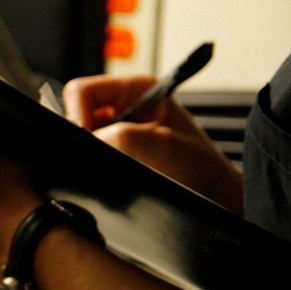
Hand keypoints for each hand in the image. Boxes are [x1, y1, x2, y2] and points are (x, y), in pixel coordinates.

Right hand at [63, 75, 243, 212]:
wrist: (214, 199)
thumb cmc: (202, 170)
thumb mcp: (163, 148)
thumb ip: (124, 138)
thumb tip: (88, 140)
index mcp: (137, 89)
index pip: (81, 92)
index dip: (77, 117)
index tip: (86, 142)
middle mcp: (123, 106)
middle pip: (76, 113)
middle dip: (82, 137)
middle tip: (103, 157)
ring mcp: (117, 130)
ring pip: (80, 136)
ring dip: (89, 153)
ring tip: (115, 167)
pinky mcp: (113, 152)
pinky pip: (88, 155)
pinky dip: (91, 165)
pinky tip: (113, 174)